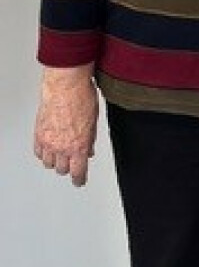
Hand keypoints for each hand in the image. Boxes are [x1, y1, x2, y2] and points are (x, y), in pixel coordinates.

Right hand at [34, 65, 97, 186]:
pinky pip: (39, 152)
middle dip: (68, 167)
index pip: (78, 173)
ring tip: (61, 154)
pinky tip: (49, 148)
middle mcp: (62, 147)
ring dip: (55, 160)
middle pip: (62, 170)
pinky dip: (44, 153)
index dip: (79, 180)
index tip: (80, 181)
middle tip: (72, 162)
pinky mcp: (38, 134)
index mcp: (79, 146)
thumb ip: (90, 140)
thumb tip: (89, 150)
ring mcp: (48, 142)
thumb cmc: (82, 98)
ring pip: (49, 163)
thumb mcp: (93, 122)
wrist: (66, 85)